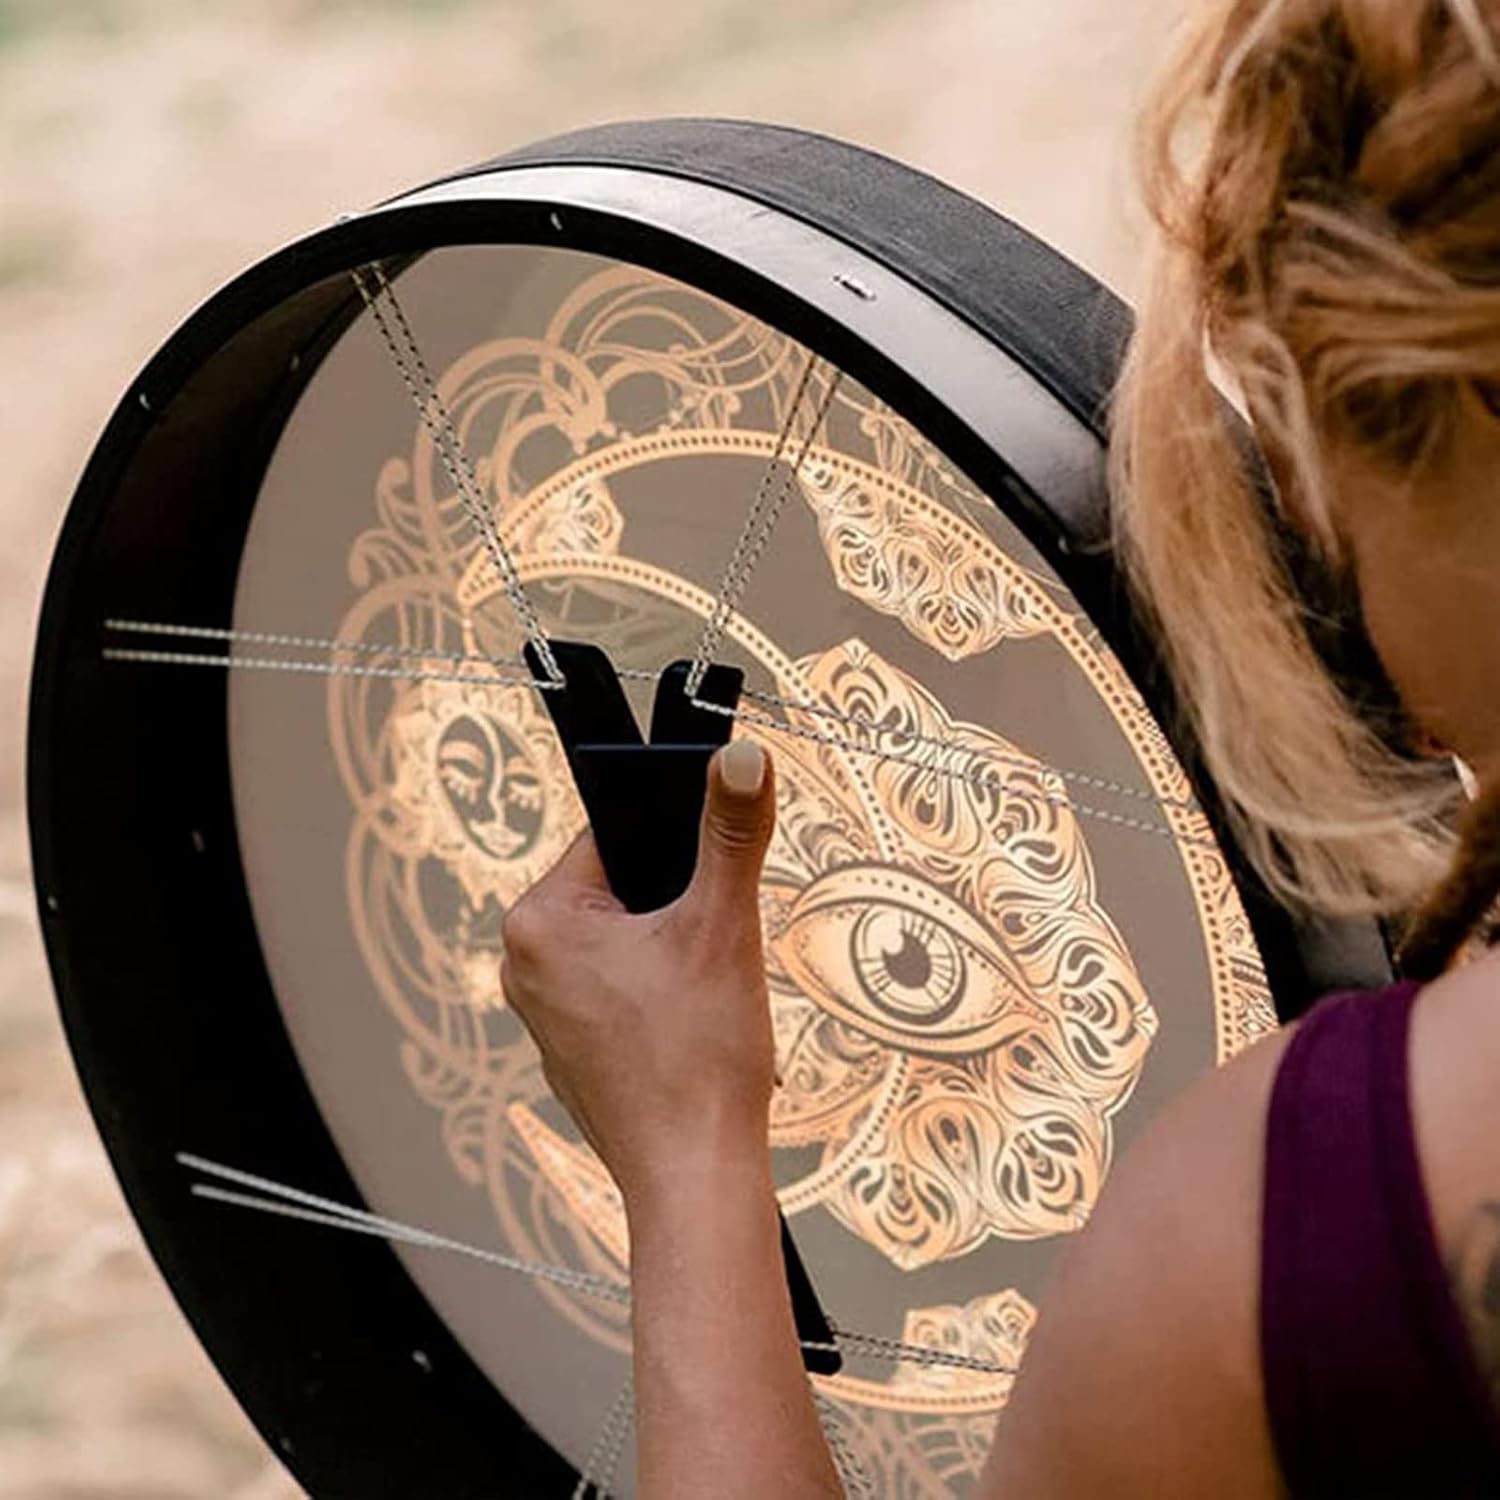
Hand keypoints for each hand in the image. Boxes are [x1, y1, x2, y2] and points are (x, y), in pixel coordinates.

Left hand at [499, 739, 776, 1203]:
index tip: (710, 883)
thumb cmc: (697, 1059)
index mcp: (538, 921)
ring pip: (630, 944)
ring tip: (706, 997)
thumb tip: (740, 756)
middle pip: (624, 891)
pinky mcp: (571, 1051)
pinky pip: (623, 993)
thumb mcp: (722, 925)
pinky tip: (693, 1031)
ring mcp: (544, 1014)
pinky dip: (664, 1000)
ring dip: (677, 955)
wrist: (694, 1177)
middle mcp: (524, 964)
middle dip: (680, 911)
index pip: (614, 838)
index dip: (677, 851)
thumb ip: (730, 833)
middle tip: (712, 951)